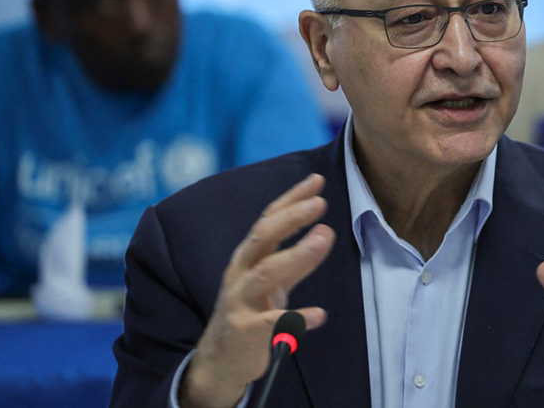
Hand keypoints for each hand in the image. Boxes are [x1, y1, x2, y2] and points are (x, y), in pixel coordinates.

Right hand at [179, 173, 336, 407]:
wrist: (219, 362)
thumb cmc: (250, 313)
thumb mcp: (272, 283)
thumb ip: (296, 260)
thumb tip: (324, 233)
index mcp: (247, 258)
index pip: (268, 220)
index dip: (291, 199)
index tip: (316, 181)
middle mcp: (240, 274)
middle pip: (261, 237)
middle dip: (290, 217)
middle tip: (320, 203)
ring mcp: (240, 302)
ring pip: (265, 273)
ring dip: (297, 254)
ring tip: (325, 237)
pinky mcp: (245, 332)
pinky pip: (272, 323)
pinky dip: (296, 318)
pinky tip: (319, 315)